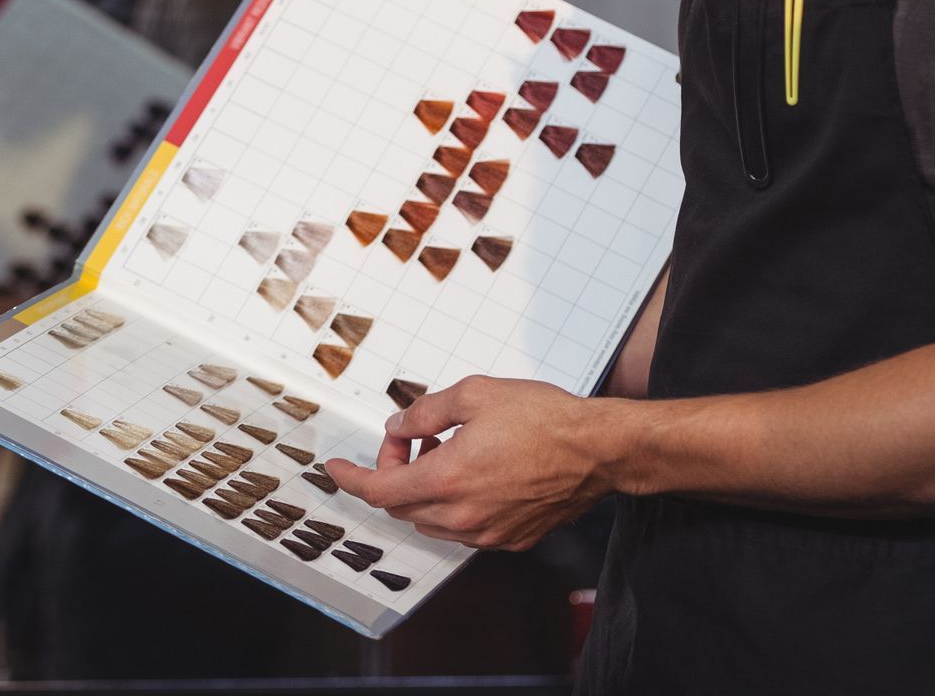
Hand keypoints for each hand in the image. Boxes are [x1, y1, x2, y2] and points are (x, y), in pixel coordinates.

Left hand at [325, 376, 622, 550]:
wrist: (599, 450)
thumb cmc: (546, 419)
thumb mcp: (476, 395)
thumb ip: (426, 412)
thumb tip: (399, 426)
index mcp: (448, 480)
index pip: (379, 489)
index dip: (351, 477)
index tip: (335, 468)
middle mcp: (462, 516)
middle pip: (401, 506)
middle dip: (394, 473)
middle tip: (412, 440)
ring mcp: (487, 534)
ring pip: (431, 520)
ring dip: (424, 490)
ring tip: (448, 452)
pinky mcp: (510, 540)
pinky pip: (464, 528)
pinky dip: (454, 504)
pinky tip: (476, 473)